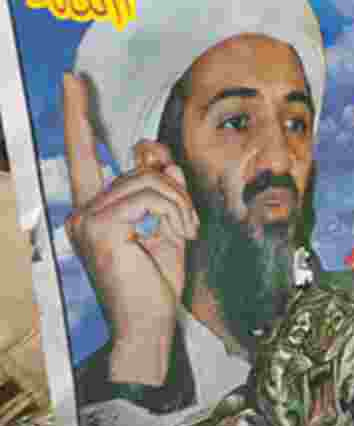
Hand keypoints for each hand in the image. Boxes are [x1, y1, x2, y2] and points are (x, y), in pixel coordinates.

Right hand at [63, 74, 197, 355]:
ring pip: (147, 180)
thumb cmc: (158, 285)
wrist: (150, 327)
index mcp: (94, 212)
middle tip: (190, 224)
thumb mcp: (167, 227)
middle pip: (137, 169)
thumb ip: (162, 189)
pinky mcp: (99, 226)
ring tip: (186, 232)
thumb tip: (154, 152)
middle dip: (175, 189)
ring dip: (179, 202)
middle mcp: (82, 212)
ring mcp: (86, 219)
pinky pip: (150, 195)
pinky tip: (181, 235)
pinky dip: (175, 210)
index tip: (74, 81)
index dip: (79, 117)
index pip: (84, 155)